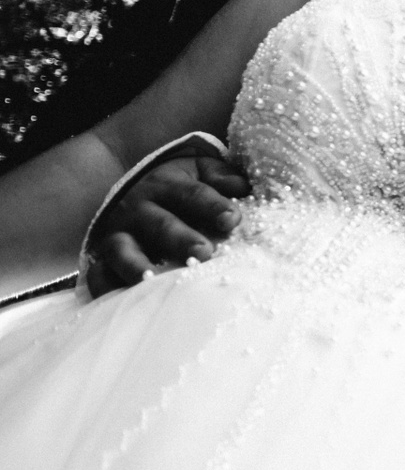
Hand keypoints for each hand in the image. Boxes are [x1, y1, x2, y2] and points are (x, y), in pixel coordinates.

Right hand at [86, 155, 249, 293]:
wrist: (137, 191)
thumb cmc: (182, 186)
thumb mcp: (200, 170)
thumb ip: (221, 176)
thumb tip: (241, 186)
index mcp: (167, 185)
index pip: (192, 194)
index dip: (212, 205)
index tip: (231, 219)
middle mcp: (139, 208)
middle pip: (160, 224)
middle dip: (181, 238)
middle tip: (204, 253)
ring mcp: (120, 233)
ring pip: (124, 248)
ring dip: (137, 265)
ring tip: (152, 281)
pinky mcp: (106, 257)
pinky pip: (100, 273)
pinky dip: (106, 286)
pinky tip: (120, 299)